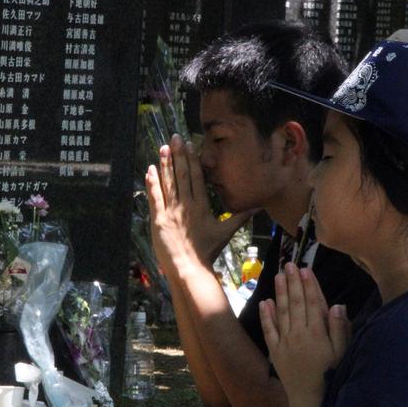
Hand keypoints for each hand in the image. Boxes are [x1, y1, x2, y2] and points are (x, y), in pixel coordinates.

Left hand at [145, 134, 255, 278]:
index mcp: (202, 206)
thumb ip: (240, 218)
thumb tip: (258, 208)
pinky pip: (155, 198)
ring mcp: (172, 212)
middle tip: (174, 137)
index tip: (189, 145)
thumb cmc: (207, 252)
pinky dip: (152, 183)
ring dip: (165, 164)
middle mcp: (187, 205)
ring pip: (168, 183)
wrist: (190, 268)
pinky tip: (149, 169)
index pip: (197, 177)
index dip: (193, 159)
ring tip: (162, 148)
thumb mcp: (225, 233)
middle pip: (183, 175)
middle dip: (179, 155)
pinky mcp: (159, 220)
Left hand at [259, 263, 350, 397]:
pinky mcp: (275, 351)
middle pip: (296, 304)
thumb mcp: (342, 353)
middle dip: (293, 283)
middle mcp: (299, 335)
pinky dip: (266, 316)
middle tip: (289, 265)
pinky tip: (265, 302)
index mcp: (317, 334)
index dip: (309, 286)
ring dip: (280, 293)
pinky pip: (269, 330)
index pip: (313, 304)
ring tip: (278, 276)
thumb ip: (340, 329)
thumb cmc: (331, 375)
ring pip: (282, 313)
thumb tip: (337, 305)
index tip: (306, 270)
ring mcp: (285, 342)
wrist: (310, 398)